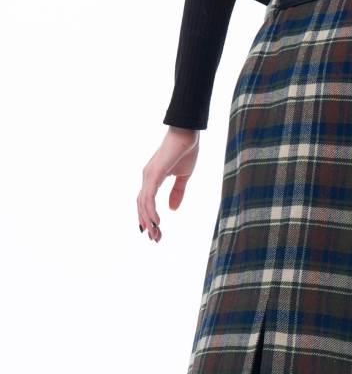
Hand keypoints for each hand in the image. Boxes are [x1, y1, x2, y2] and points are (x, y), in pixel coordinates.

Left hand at [137, 126, 199, 241]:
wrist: (188, 133)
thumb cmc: (186, 151)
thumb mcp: (183, 176)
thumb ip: (177, 192)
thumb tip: (172, 209)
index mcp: (153, 178)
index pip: (146, 202)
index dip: (148, 217)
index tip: (156, 232)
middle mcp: (147, 177)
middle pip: (141, 205)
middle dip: (147, 223)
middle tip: (155, 239)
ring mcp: (148, 175)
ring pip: (143, 203)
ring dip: (149, 221)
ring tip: (156, 235)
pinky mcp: (154, 174)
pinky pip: (148, 197)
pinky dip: (150, 211)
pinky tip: (156, 222)